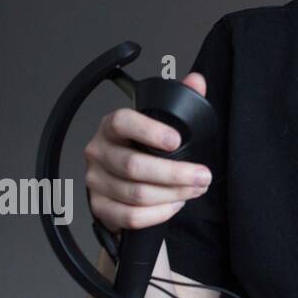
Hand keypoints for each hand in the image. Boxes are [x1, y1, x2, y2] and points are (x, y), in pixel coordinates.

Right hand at [83, 72, 213, 236]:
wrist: (126, 183)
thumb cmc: (145, 149)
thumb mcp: (163, 124)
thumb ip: (181, 100)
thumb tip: (197, 81)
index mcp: (112, 127)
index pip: (122, 122)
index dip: (150, 131)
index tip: (177, 140)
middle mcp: (98, 152)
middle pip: (134, 166)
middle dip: (175, 173)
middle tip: (202, 176)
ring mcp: (95, 181)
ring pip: (136, 193)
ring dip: (173, 194)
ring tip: (194, 189)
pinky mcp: (99, 207)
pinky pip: (130, 216)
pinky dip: (158, 213)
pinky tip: (175, 204)